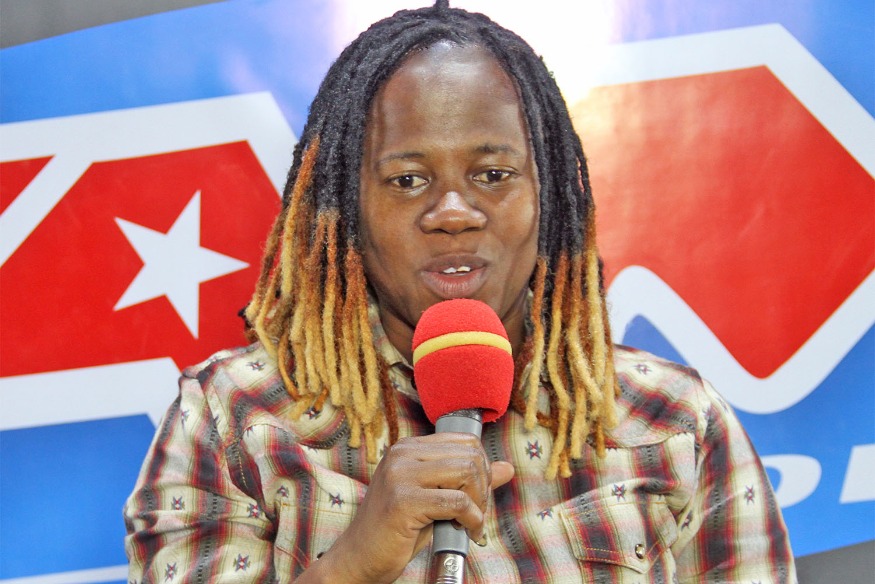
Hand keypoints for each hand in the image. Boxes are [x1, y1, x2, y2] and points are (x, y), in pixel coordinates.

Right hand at [301, 432, 513, 582]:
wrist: (358, 557)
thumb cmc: (397, 530)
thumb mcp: (436, 499)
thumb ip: (468, 481)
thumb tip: (506, 467)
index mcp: (408, 448)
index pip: (465, 441)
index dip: (482, 469)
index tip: (479, 496)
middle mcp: (402, 454)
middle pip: (470, 456)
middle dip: (484, 488)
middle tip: (477, 514)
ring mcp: (401, 475)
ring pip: (467, 473)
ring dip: (479, 504)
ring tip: (471, 523)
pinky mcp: (404, 501)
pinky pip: (458, 503)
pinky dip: (472, 520)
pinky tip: (468, 532)